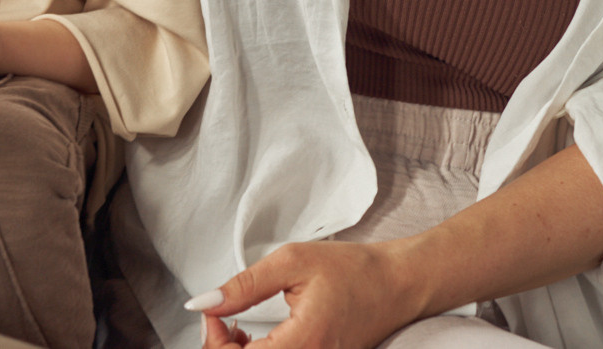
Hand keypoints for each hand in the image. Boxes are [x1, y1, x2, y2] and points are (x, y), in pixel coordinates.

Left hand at [188, 240, 425, 348]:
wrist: (399, 284)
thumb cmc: (354, 270)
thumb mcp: (291, 262)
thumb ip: (244, 286)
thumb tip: (203, 304)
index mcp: (304, 343)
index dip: (213, 339)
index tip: (212, 310)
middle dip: (220, 347)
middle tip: (218, 317)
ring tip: (233, 326)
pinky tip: (250, 336)